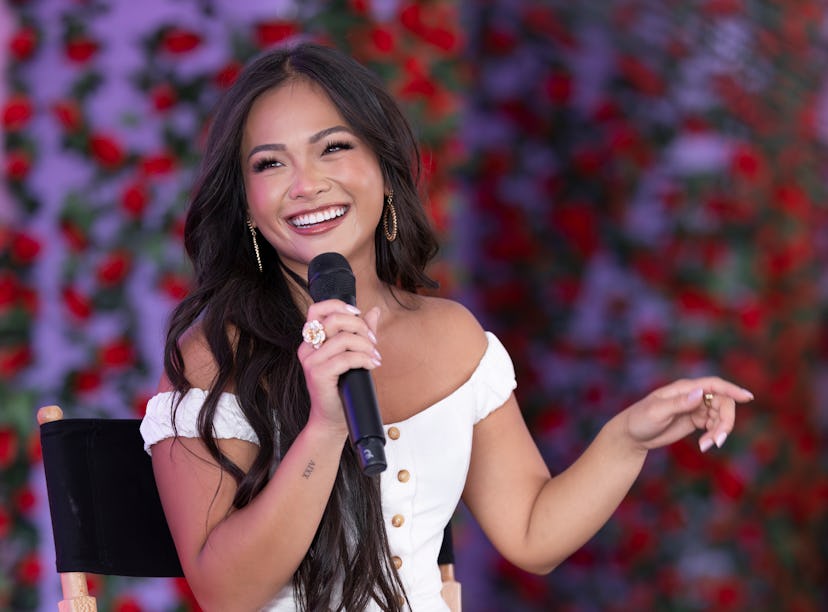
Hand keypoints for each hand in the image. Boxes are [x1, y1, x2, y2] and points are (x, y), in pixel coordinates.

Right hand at [297, 300, 380, 435]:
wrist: (333, 419)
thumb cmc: (343, 387)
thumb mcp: (353, 354)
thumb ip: (361, 332)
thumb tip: (375, 311)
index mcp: (312, 340)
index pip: (317, 309)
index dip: (339, 305)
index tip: (358, 314)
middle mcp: (307, 348)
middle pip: (333, 319)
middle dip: (359, 326)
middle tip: (373, 340)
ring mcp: (310, 361)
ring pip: (343, 339)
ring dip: (366, 346)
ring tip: (374, 357)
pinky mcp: (317, 375)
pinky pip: (345, 358)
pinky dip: (363, 359)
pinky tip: (371, 365)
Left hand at [623, 377, 753, 452]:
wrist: (632, 435)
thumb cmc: (640, 420)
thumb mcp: (657, 412)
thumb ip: (679, 403)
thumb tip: (700, 393)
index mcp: (684, 388)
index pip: (713, 385)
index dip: (732, 390)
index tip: (748, 398)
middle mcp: (692, 395)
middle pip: (722, 402)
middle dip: (725, 421)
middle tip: (717, 440)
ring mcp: (695, 408)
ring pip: (720, 415)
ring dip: (719, 431)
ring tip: (706, 446)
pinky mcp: (695, 420)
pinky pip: (714, 425)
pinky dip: (714, 435)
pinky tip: (704, 446)